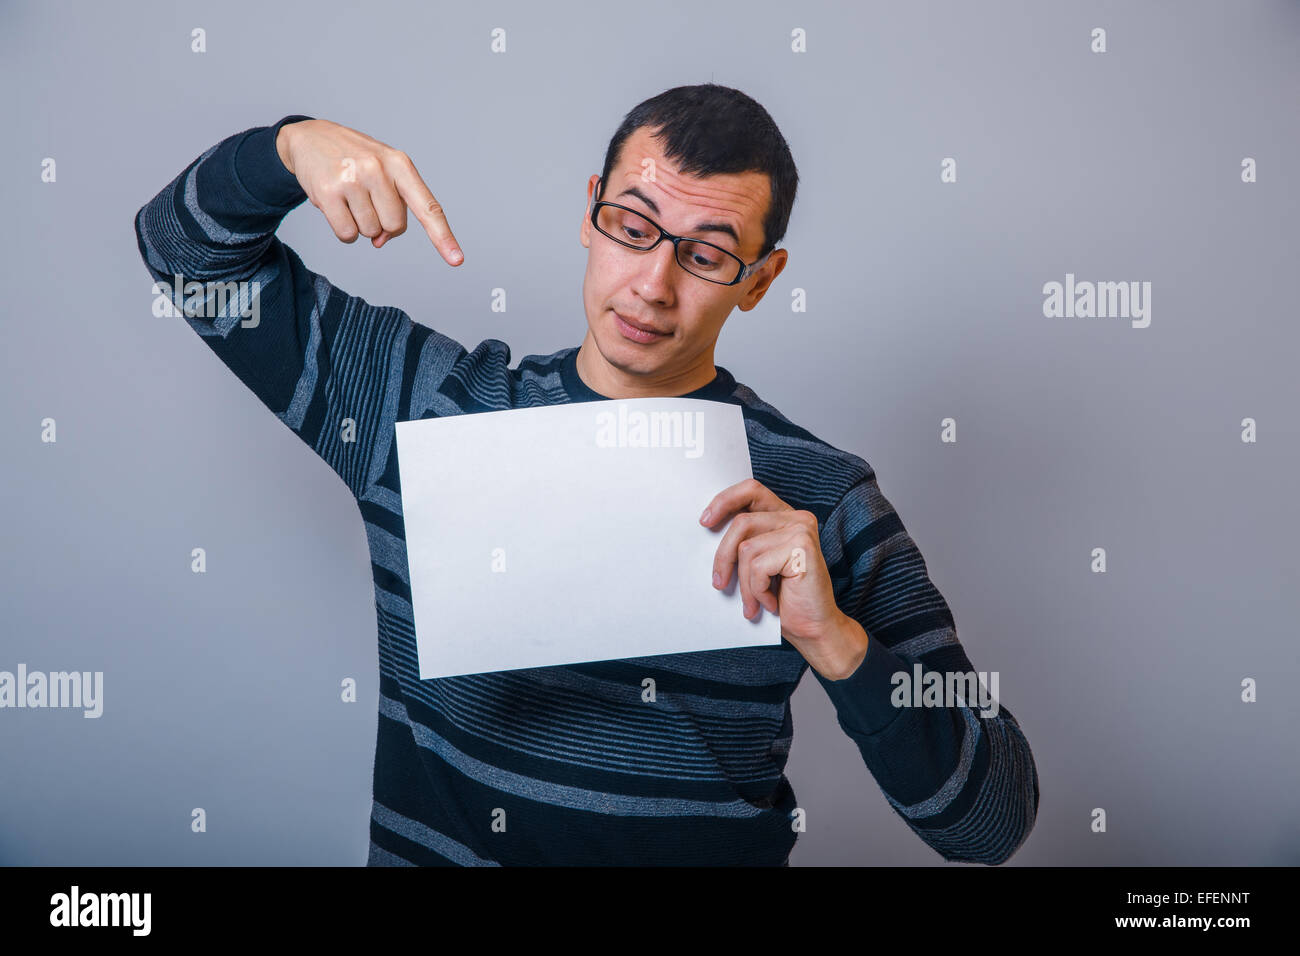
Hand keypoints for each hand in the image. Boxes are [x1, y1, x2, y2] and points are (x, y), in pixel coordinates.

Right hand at [276, 118, 463, 263]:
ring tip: (348, 197)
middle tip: (366, 200)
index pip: (428, 207)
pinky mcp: (328, 192)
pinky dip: (344, 230)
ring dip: (360, 224)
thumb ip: (393, 206)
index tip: (457, 260)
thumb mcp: (383, 172)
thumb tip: (380, 240)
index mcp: (399, 164)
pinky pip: (347, 234)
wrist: (310, 138)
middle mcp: (378, 169)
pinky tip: (335, 206)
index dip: (443, 236)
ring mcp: (352, 180)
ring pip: (370, 232)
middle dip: (382, 222)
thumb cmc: (355, 159)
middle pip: (395, 226)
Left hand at [700, 478, 868, 679]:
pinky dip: (757, 591)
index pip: (751, 490)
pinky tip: (771, 604)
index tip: (705, 522)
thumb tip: (706, 529)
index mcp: (784, 516)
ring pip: (747, 548)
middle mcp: (797, 518)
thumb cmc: (784, 600)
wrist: (814, 630)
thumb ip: (742, 544)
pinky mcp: (803, 548)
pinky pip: (758, 566)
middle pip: (741, 522)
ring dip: (744, 583)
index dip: (725, 500)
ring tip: (753, 604)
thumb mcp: (757, 566)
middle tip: (719, 584)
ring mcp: (802, 530)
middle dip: (723, 557)